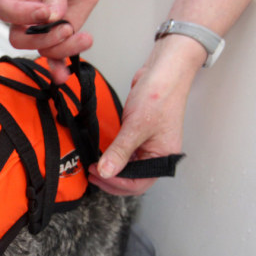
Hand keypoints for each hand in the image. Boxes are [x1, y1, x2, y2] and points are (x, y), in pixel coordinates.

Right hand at [0, 0, 100, 61]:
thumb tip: (52, 15)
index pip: (6, 9)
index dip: (21, 15)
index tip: (44, 12)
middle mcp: (27, 16)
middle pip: (19, 38)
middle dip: (43, 39)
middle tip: (66, 28)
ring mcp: (42, 30)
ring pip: (41, 50)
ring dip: (62, 49)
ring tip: (84, 37)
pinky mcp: (58, 39)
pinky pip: (54, 59)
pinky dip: (59, 68)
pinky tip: (66, 73)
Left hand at [88, 36, 204, 195]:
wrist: (163, 72)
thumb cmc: (159, 95)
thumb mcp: (136, 126)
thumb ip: (120, 151)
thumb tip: (106, 171)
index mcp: (163, 157)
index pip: (138, 183)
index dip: (116, 183)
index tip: (98, 175)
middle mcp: (157, 155)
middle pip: (133, 179)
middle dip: (112, 180)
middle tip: (93, 173)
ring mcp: (148, 146)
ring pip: (128, 168)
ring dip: (111, 170)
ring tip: (94, 167)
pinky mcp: (139, 136)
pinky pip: (126, 154)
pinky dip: (113, 157)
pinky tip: (102, 156)